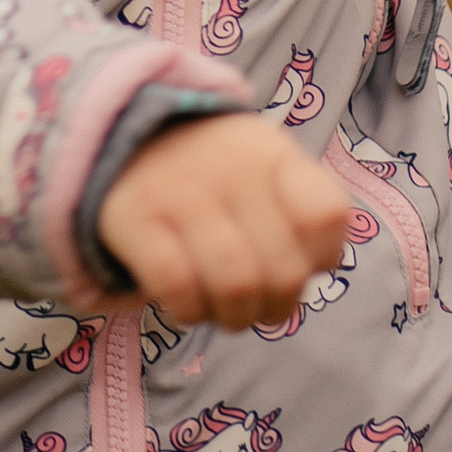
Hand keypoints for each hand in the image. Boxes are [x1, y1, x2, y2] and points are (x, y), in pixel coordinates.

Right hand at [94, 114, 349, 329]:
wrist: (126, 134)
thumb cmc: (214, 172)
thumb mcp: (265, 167)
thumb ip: (301, 213)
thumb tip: (321, 266)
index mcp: (269, 153)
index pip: (325, 215)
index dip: (323, 256)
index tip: (303, 260)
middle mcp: (229, 167)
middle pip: (284, 270)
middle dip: (277, 307)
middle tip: (258, 303)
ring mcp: (179, 190)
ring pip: (235, 284)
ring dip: (237, 317)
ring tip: (226, 310)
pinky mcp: (134, 217)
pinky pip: (177, 286)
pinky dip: (190, 311)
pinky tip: (187, 304)